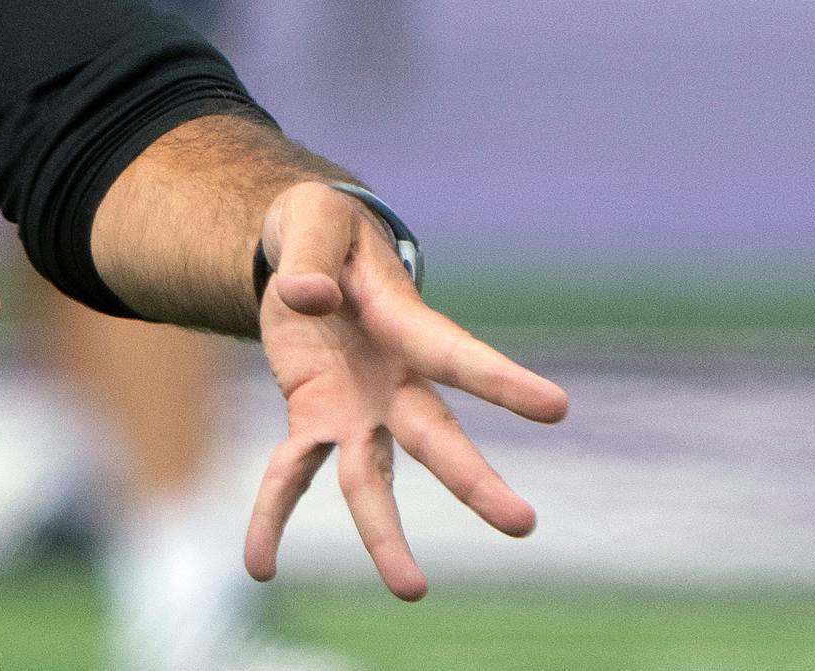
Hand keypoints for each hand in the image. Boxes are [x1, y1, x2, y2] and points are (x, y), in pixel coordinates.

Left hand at [245, 181, 568, 598]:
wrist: (303, 251)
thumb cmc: (323, 228)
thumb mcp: (312, 224)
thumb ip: (309, 259)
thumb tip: (306, 297)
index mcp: (404, 322)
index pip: (455, 353)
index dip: (502, 381)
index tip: (555, 406)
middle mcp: (393, 379)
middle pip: (434, 435)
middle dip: (473, 479)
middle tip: (522, 524)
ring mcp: (357, 407)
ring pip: (374, 477)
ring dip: (385, 533)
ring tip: (411, 591)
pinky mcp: (315, 417)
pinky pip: (292, 474)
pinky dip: (272, 517)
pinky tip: (259, 567)